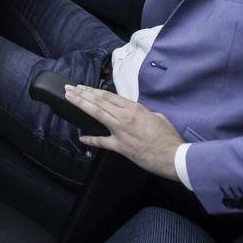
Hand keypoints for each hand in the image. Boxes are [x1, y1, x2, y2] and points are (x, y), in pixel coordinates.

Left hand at [64, 85, 183, 181]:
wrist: (173, 156)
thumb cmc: (168, 137)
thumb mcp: (157, 117)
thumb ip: (144, 112)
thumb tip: (137, 113)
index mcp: (134, 108)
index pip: (108, 95)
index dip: (92, 90)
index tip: (81, 87)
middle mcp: (124, 116)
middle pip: (99, 101)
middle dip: (81, 94)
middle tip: (68, 89)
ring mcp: (121, 131)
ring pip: (97, 114)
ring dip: (81, 105)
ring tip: (70, 99)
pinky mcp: (121, 146)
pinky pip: (102, 141)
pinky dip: (91, 139)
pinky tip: (81, 137)